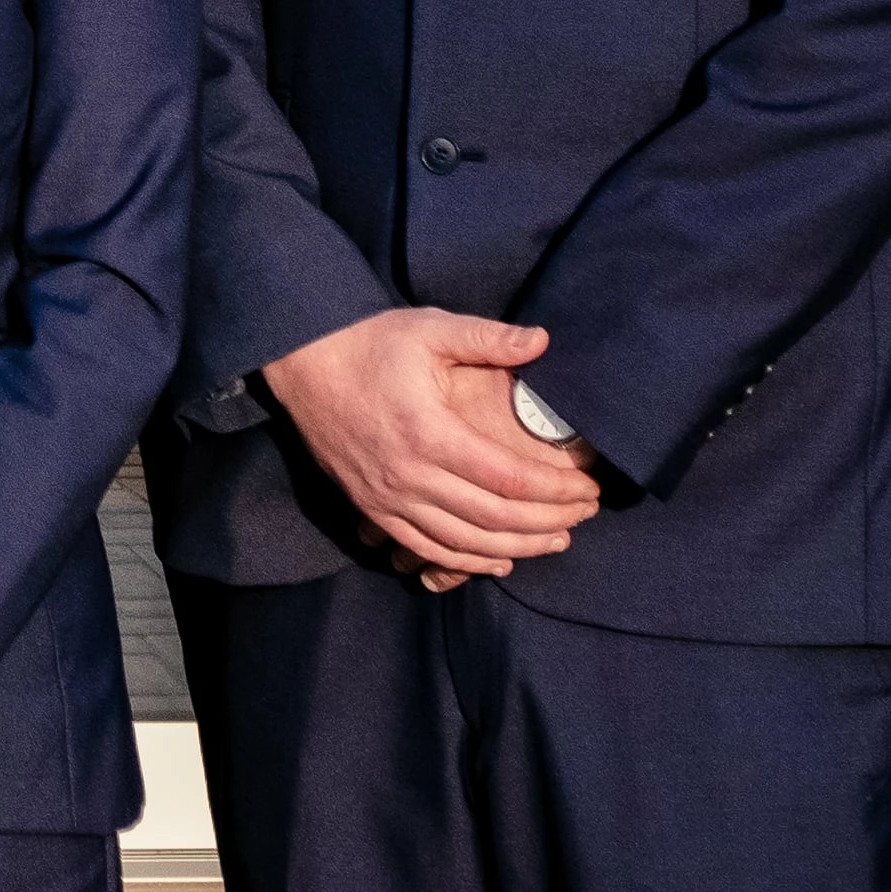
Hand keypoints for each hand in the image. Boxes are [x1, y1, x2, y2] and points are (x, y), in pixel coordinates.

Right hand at [263, 308, 597, 578]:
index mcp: (429, 432)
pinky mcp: (370, 507)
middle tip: (585, 515)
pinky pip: (424, 547)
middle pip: (493, 518)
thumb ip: (487, 338)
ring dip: (516, 547)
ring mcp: (386, 497)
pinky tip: (499, 559)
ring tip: (557, 540)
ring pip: (462, 542)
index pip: (509, 478)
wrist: (302, 364)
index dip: (556, 490)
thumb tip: (543, 340)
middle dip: (548, 521)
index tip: (588, 488)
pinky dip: (466, 562)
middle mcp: (408, 475)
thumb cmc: (370, 343)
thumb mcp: (429, 329)